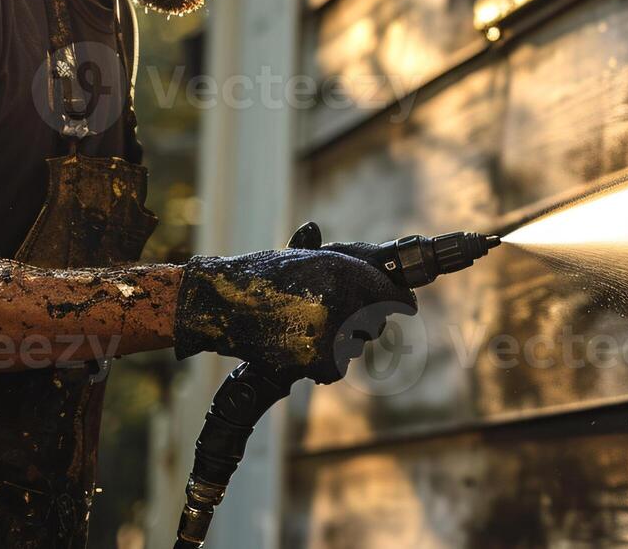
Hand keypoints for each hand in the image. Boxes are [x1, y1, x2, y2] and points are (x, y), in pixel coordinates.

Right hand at [173, 248, 416, 382]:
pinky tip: (300, 348)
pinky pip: (335, 367)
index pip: (390, 293)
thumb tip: (384, 283)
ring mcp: (331, 331)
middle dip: (364, 322)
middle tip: (335, 318)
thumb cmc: (261, 277)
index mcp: (343, 270)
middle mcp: (343, 298)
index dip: (400, 301)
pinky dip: (322, 364)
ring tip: (304, 328)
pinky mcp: (316, 359)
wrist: (221, 301)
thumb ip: (347, 269)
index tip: (407, 305)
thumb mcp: (308, 260)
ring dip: (339, 343)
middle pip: (375, 323)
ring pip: (354, 346)